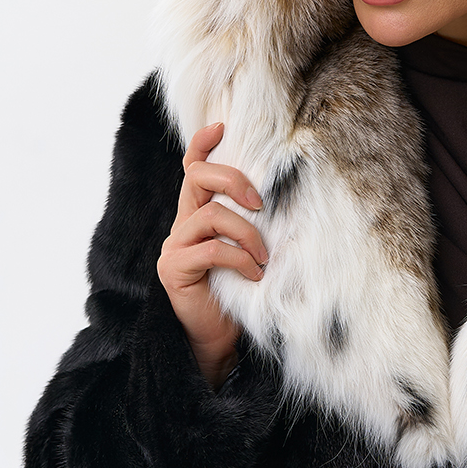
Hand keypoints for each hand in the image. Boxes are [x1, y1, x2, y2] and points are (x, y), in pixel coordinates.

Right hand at [157, 123, 267, 386]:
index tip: (220, 126)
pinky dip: (238, 259)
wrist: (219, 341)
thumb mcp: (252, 252)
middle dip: (232, 180)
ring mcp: (175, 247)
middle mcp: (182, 226)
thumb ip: (257, 226)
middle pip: (196, 179)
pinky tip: (254, 274)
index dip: (202, 145)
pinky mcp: (175, 270)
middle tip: (259, 202)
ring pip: (209, 215)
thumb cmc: (241, 294)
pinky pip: (209, 250)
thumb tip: (291, 201)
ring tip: (263, 257)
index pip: (193, 170)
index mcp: (199, 216)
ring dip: (245, 232)